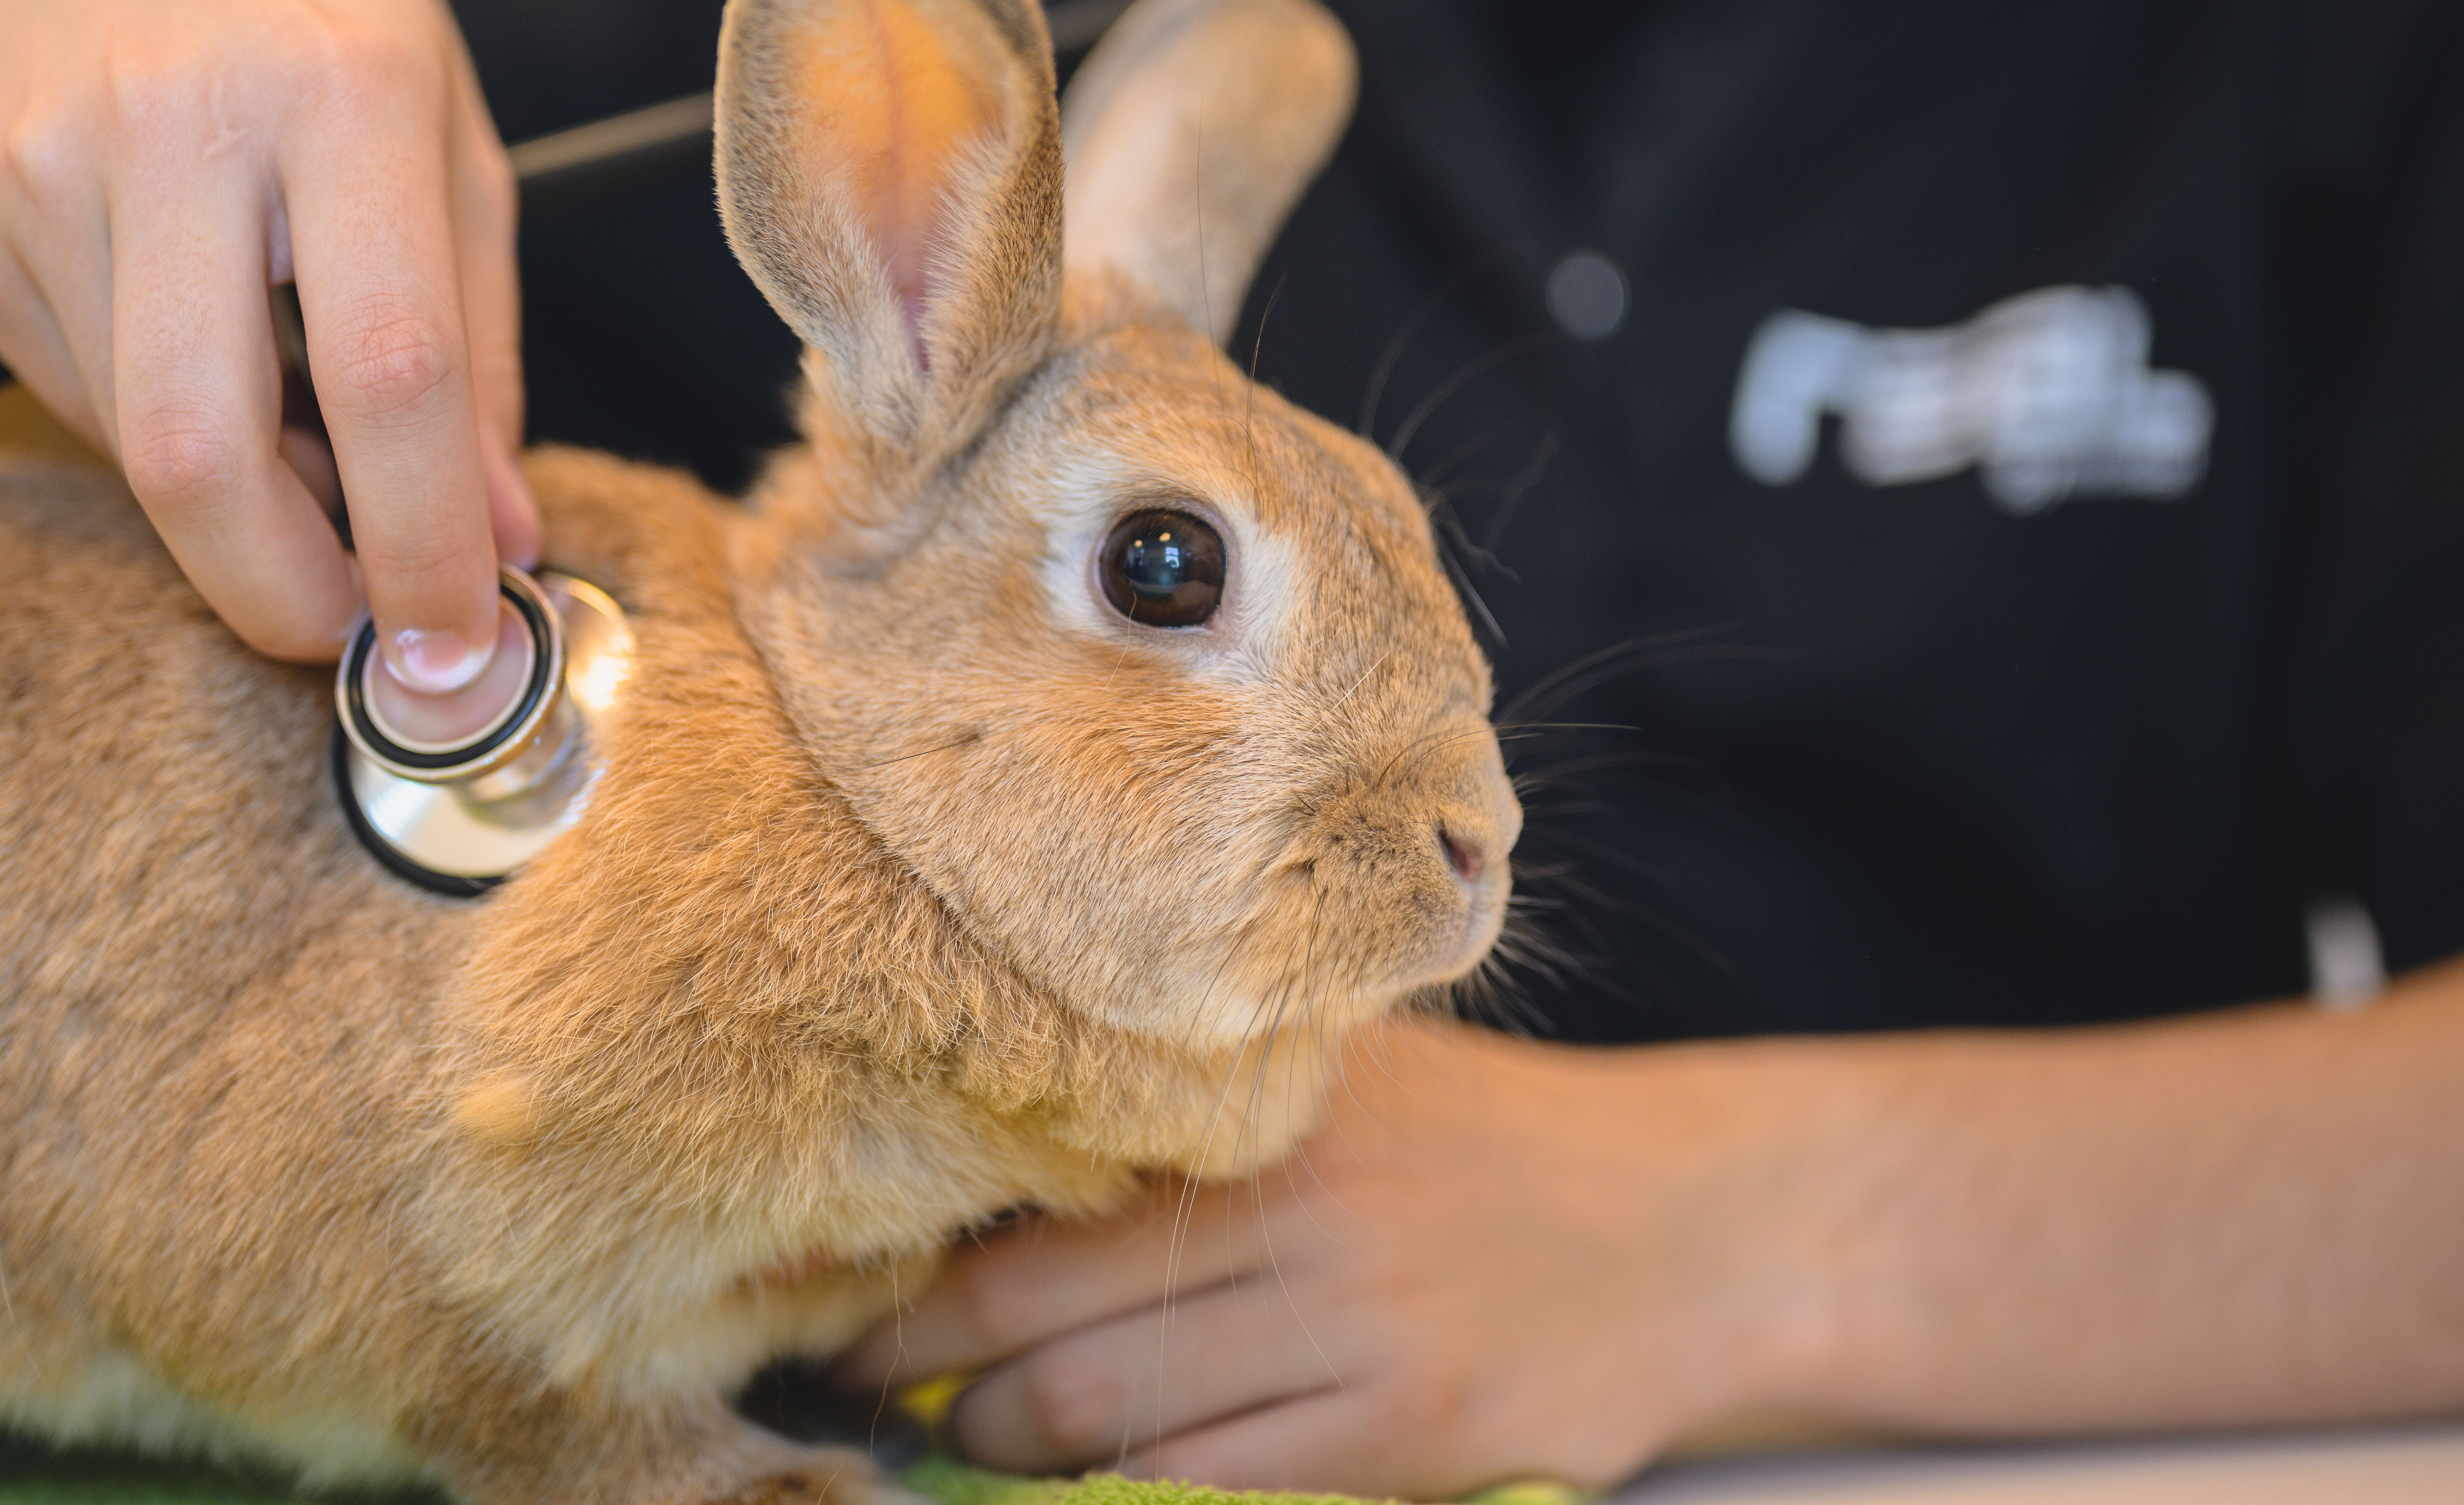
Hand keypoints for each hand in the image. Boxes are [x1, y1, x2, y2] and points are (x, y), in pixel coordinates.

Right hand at [0, 0, 536, 666]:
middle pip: (206, 452)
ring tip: (310, 448)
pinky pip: (83, 403)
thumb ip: (479, 353)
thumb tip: (500, 535)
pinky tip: (215, 362)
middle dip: (285, 594)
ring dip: (242, 511)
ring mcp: (46, 179)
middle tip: (357, 630)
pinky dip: (170, 438)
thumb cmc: (315, 7)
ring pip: (141, 450)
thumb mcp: (451, 143)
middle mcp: (177, 129)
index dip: (424, 542)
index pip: (388, 375)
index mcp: (340, 93)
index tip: (458, 646)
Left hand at [835, 1016, 1841, 1496]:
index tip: (842, 1301)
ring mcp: (1358, 1333)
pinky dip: (1128, 1502)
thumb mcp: (1352, 1078)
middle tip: (870, 1388)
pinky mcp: (1410, 1436)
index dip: (914, 1272)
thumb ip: (1203, 1113)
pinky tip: (1089, 1491)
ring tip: (962, 1444)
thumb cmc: (1492, 1146)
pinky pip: (1221, 1491)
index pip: (1031, 1204)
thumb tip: (1003, 1175)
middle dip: (925, 1376)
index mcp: (1268, 1114)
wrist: (1698, 1227)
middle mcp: (1300, 1214)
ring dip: (1000, 1454)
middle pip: (1039, 1324)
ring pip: (1105, 1423)